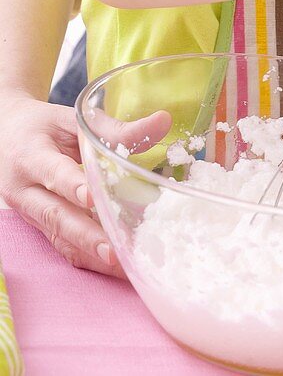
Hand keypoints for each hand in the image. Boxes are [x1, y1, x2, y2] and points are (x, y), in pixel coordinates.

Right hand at [0, 91, 169, 277]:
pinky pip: (60, 245)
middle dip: (85, 236)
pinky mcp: (38, 226)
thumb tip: (163, 122)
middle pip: (54, 215)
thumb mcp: (72, 119)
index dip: (72, 186)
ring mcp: (28, 212)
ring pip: (57, 237)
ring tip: (121, 266)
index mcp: (31, 155)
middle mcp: (25, 189)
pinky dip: (85, 257)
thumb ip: (114, 127)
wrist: (4, 138)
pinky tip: (113, 266)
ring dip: (89, 253)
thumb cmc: (43, 126)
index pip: (53, 173)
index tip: (93, 198)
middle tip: (113, 252)